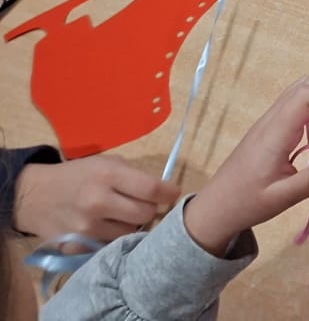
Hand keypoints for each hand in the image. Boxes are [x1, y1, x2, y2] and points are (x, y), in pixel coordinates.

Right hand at [12, 155, 180, 240]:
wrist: (34, 196)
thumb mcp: (107, 163)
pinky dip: (114, 237)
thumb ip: (134, 176)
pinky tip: (106, 227)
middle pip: (146, 214)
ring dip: (132, 224)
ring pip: (131, 232)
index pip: (152, 189)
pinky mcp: (78, 246)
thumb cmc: (78, 175)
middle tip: (144, 204)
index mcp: (108, 175)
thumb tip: (163, 191)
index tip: (174, 193)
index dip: (169, 193)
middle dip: (150, 209)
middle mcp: (98, 202)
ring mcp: (87, 228)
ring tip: (121, 215)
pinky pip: (111, 245)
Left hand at [182, 76, 308, 256]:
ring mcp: (269, 122)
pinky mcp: (270, 127)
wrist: (214, 208)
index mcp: (274, 134)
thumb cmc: (245, 204)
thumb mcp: (281, 199)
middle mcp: (271, 120)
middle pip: (306, 84)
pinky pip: (297, 104)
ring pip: (302, 90)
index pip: (307, 95)